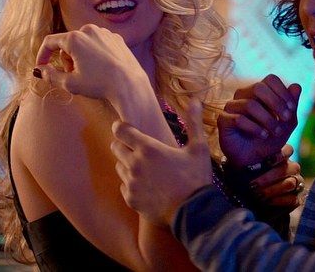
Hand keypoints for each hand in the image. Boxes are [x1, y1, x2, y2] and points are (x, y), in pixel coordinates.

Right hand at [35, 24, 146, 99]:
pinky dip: (94, 53)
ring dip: (79, 55)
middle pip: (67, 42)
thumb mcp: (70, 83)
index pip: (49, 42)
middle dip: (65, 58)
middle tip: (72, 74)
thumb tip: (40, 70)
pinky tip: (101, 67)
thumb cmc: (99, 84)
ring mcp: (105, 33)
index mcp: (74, 38)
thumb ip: (50, 75)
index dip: (43, 55)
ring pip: (83, 42)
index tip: (42, 66)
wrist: (130, 84)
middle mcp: (89, 30)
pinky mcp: (117, 38)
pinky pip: (98, 43)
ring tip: (88, 72)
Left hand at [111, 99, 211, 224]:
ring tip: (146, 168)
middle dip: (124, 144)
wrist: (194, 212)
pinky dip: (132, 183)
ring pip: (119, 167)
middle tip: (139, 147)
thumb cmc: (196, 178)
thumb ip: (193, 123)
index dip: (121, 126)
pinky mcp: (131, 199)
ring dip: (127, 164)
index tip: (126, 127)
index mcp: (149, 149)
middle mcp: (134, 164)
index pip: (121, 130)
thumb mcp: (199, 148)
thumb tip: (195, 100)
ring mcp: (131, 183)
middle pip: (115, 147)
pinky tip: (147, 185)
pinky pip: (124, 186)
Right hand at [219, 75, 300, 166]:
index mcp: (259, 91)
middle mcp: (243, 94)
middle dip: (276, 104)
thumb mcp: (287, 122)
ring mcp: (232, 106)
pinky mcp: (223, 120)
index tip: (291, 110)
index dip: (283, 92)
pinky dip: (255, 128)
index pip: (271, 79)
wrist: (256, 158)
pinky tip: (264, 135)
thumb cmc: (271, 137)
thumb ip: (292, 104)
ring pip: (249, 104)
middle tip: (286, 119)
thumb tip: (296, 86)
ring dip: (267, 119)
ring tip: (275, 131)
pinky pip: (238, 119)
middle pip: (258, 87)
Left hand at [248, 145, 304, 209]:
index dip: (281, 154)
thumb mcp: (246, 166)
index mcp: (282, 157)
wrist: (252, 201)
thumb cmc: (249, 179)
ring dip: (272, 189)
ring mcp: (297, 183)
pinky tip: (268, 201)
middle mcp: (292, 169)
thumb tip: (234, 151)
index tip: (267, 161)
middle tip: (253, 185)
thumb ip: (246, 158)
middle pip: (288, 169)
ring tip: (258, 195)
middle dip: (269, 177)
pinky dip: (279, 200)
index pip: (289, 150)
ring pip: (290, 183)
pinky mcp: (296, 199)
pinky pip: (293, 199)